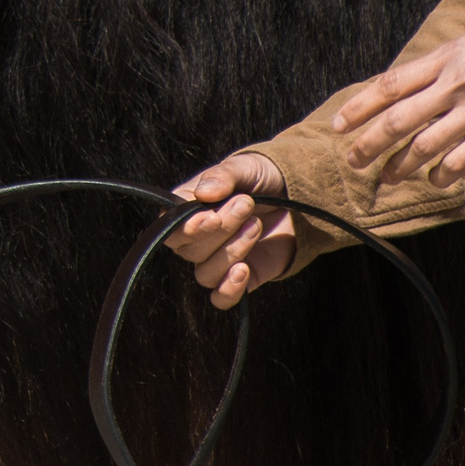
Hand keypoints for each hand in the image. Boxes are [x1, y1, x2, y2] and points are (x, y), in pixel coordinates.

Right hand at [168, 149, 293, 310]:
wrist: (293, 196)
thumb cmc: (261, 178)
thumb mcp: (245, 168)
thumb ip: (223, 176)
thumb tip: (203, 193)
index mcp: (188, 210)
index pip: (171, 228)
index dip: (187, 227)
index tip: (212, 217)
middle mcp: (196, 239)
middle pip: (189, 251)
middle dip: (222, 229)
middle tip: (246, 204)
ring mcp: (216, 261)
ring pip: (206, 273)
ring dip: (232, 250)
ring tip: (256, 225)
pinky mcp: (238, 279)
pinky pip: (221, 298)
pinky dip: (229, 289)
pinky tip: (244, 270)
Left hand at [334, 23, 464, 184]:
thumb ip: (442, 66)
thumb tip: (407, 85)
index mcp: (446, 58)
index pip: (390, 84)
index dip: (360, 106)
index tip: (339, 124)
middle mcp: (456, 83)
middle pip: (399, 118)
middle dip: (369, 143)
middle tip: (352, 160)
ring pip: (424, 144)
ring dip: (401, 165)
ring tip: (388, 178)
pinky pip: (460, 159)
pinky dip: (442, 174)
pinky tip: (435, 181)